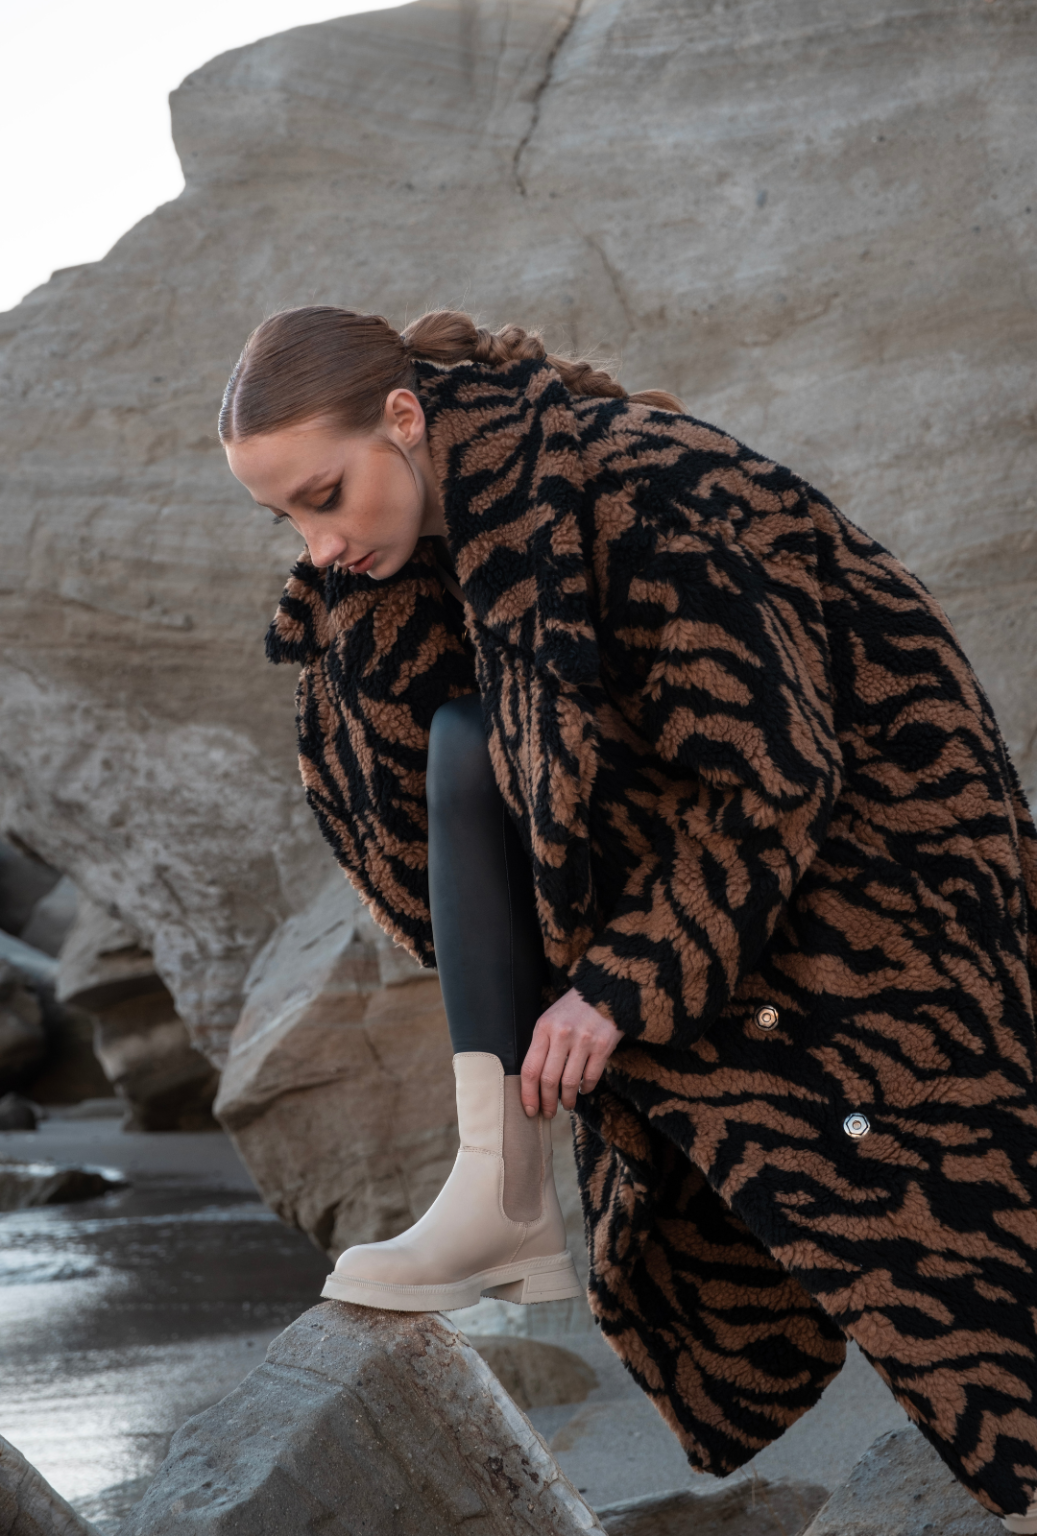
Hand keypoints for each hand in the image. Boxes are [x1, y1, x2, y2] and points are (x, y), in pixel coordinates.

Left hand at [520, 987, 623, 1117]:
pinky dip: (586, 1089)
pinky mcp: (603, 1046)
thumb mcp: (550, 1019)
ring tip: (566, 1104)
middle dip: (546, 1102)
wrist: (604, 991)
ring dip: (567, 1100)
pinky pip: (591, 1077)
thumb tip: (534, 1082)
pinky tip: (583, 1090)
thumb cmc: (573, 1009)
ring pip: (570, 1083)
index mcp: (543, 1028)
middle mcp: (562, 1034)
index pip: (530, 1069)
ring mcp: (584, 1040)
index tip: (529, 1109)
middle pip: (549, 1080)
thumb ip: (541, 1045)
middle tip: (547, 1113)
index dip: (528, 1094)